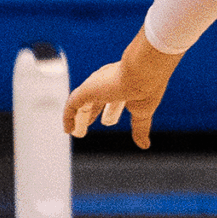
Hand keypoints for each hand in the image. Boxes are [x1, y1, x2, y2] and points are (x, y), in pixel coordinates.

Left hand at [64, 31, 180, 148]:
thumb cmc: (147, 88)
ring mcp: (97, 84)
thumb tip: (144, 145)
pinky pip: (72, 105)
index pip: (114, 95)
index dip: (109, 108)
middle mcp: (109, 80)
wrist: (143, 72)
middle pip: (97, 98)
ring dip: (79, 116)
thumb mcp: (143, 112)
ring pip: (83, 102)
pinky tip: (68, 129)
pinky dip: (68, 117)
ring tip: (74, 130)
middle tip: (88, 123)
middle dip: (92, 111)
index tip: (106, 120)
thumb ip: (140, 128)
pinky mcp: (86, 90)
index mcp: (125, 82)